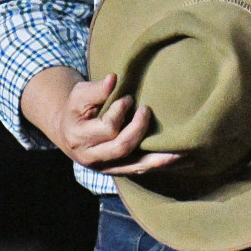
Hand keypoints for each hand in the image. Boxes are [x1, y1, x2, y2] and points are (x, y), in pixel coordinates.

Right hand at [23, 68, 180, 175]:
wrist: (67, 133)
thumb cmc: (77, 111)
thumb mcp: (79, 97)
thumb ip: (95, 90)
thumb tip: (113, 79)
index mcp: (79, 137)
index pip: (107, 127)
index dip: (120, 111)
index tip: (128, 98)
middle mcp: (91, 157)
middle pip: (122, 147)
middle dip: (139, 128)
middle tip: (147, 110)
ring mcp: (105, 168)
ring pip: (135, 166)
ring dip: (160, 160)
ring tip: (183, 152)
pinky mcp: (117, 171)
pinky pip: (140, 171)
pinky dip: (160, 165)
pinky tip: (181, 161)